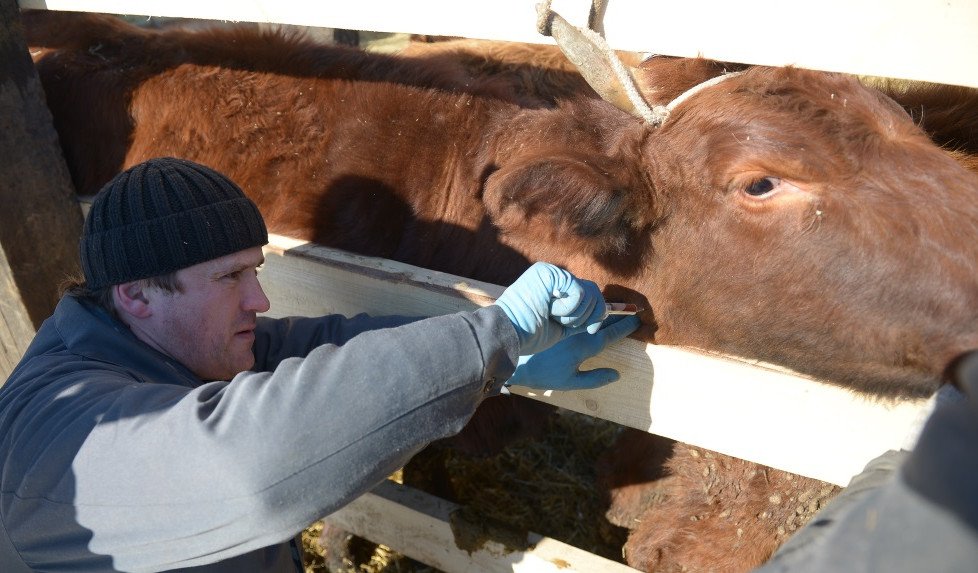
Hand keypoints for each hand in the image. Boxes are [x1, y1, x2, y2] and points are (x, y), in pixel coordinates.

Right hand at [494, 262, 606, 354]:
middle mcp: (556, 278)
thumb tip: (605, 311)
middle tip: (567, 324)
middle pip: (594, 291)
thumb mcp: (562, 325)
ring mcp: (552, 273)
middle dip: (589, 315)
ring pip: (589, 293)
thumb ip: (581, 316)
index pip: (589, 295)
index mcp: (557, 290)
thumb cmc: (529, 335)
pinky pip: (579, 292)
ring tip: (553, 317)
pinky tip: (551, 311)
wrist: (508, 334)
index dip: (596, 314)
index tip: (593, 330)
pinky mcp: (550, 273)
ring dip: (575, 315)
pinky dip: (569, 308)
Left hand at [506, 315, 639, 390]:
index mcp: (584, 346)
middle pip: (602, 318)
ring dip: (600, 308)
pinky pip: (575, 307)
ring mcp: (566, 323)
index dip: (624, 327)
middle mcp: (578, 332)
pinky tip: (589, 306)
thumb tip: (616, 375)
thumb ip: (593, 379)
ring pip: (589, 310)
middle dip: (616, 313)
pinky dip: (584, 306)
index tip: (636, 320)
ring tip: (612, 306)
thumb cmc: (542, 374)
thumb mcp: (569, 382)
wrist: (515, 360)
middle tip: (631, 308)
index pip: (610, 333)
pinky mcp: (555, 316)